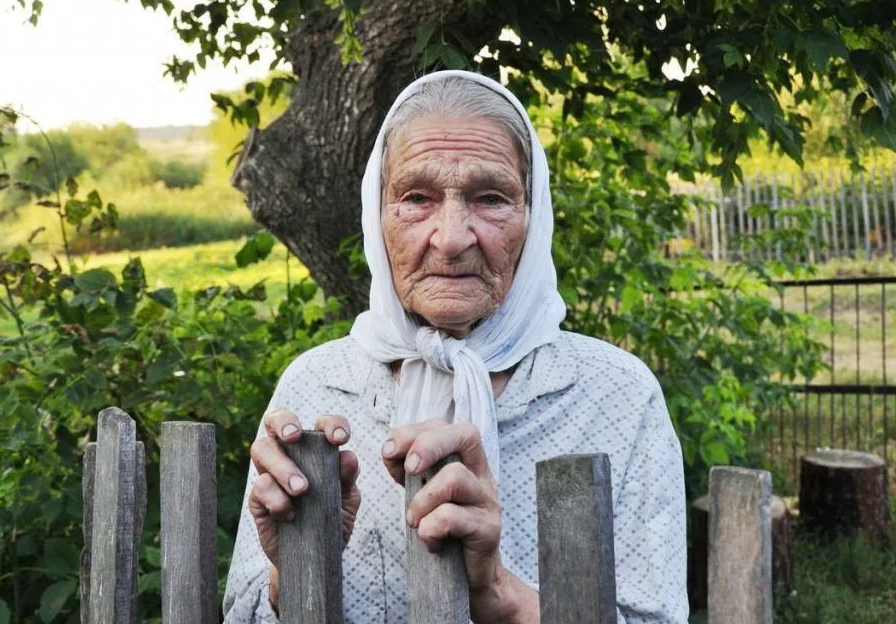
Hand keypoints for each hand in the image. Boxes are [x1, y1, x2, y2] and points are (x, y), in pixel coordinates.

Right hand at [248, 410, 361, 608]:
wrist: (315, 558)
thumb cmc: (332, 520)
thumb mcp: (347, 501)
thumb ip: (348, 479)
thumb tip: (347, 457)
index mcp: (316, 449)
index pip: (321, 424)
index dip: (330, 424)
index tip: (340, 439)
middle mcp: (290, 455)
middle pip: (277, 421)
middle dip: (284, 422)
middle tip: (294, 437)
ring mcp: (271, 474)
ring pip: (262, 448)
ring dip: (281, 466)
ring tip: (302, 489)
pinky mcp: (258, 498)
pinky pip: (260, 486)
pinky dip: (276, 497)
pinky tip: (289, 513)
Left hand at [381, 419, 537, 622]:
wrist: (470, 574)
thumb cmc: (445, 528)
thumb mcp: (424, 491)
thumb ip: (409, 468)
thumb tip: (391, 451)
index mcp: (465, 459)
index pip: (444, 425)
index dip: (413, 431)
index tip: (390, 453)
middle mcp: (481, 473)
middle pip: (465, 434)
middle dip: (428, 445)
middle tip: (409, 470)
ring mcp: (487, 500)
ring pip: (455, 477)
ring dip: (423, 499)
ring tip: (414, 519)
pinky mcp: (488, 529)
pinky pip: (453, 517)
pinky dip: (430, 528)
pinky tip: (428, 540)